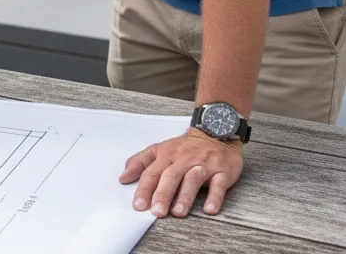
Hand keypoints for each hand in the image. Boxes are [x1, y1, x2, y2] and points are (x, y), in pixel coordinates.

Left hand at [120, 129, 243, 217]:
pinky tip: (209, 209)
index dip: (144, 189)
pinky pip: (218, 184)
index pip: (152, 172)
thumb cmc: (185, 147)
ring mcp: (203, 165)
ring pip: (193, 179)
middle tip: (156, 212)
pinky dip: (214, 197)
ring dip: (185, 196)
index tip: (138, 205)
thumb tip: (123, 177)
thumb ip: (140, 162)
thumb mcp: (160, 149)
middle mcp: (184, 160)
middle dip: (163, 194)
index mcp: (167, 155)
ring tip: (178, 212)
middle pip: (171, 176)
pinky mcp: (222, 171)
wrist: (215, 132)